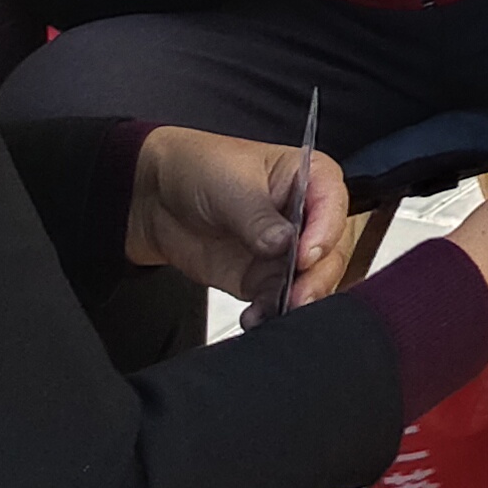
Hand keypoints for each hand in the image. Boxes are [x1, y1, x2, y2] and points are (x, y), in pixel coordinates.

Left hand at [131, 125, 348, 321]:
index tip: (305, 255)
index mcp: (309, 178)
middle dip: (317, 276)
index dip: (325, 231)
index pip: (332, 203)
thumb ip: (258, 218)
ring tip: (275, 313)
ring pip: (311, 281)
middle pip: (331, 250)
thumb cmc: (199, 169)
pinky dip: (271, 313)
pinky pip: (278, 301)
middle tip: (298, 296)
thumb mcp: (230, 184)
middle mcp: (306, 216)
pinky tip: (255, 318)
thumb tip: (284, 244)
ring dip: (297, 301)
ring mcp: (287, 251)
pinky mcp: (263, 278)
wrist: (154, 197)